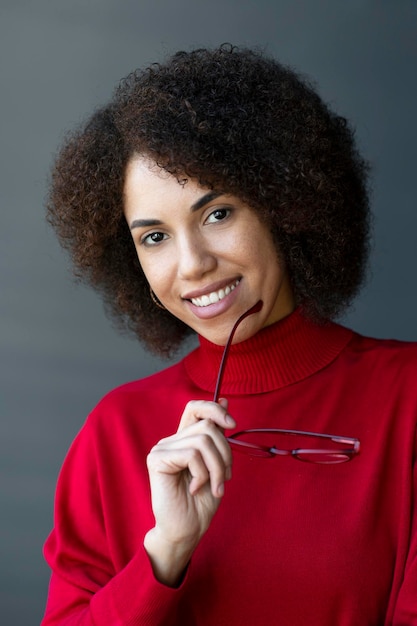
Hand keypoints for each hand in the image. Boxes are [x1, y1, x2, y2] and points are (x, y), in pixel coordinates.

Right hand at [144, 398, 235, 584]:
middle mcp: (172, 440)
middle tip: (225, 479)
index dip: (214, 409)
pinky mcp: (157, 460)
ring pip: (203, 440)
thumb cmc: (201, 503)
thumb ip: (217, 435)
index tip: (232, 424)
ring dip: (217, 467)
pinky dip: (202, 474)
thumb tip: (224, 400)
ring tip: (214, 487)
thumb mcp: (217, 464)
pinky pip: (191, 454)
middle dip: (225, 453)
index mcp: (185, 440)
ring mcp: (162, 449)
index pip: (195, 407)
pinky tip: (195, 489)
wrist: (186, 531)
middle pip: (208, 426)